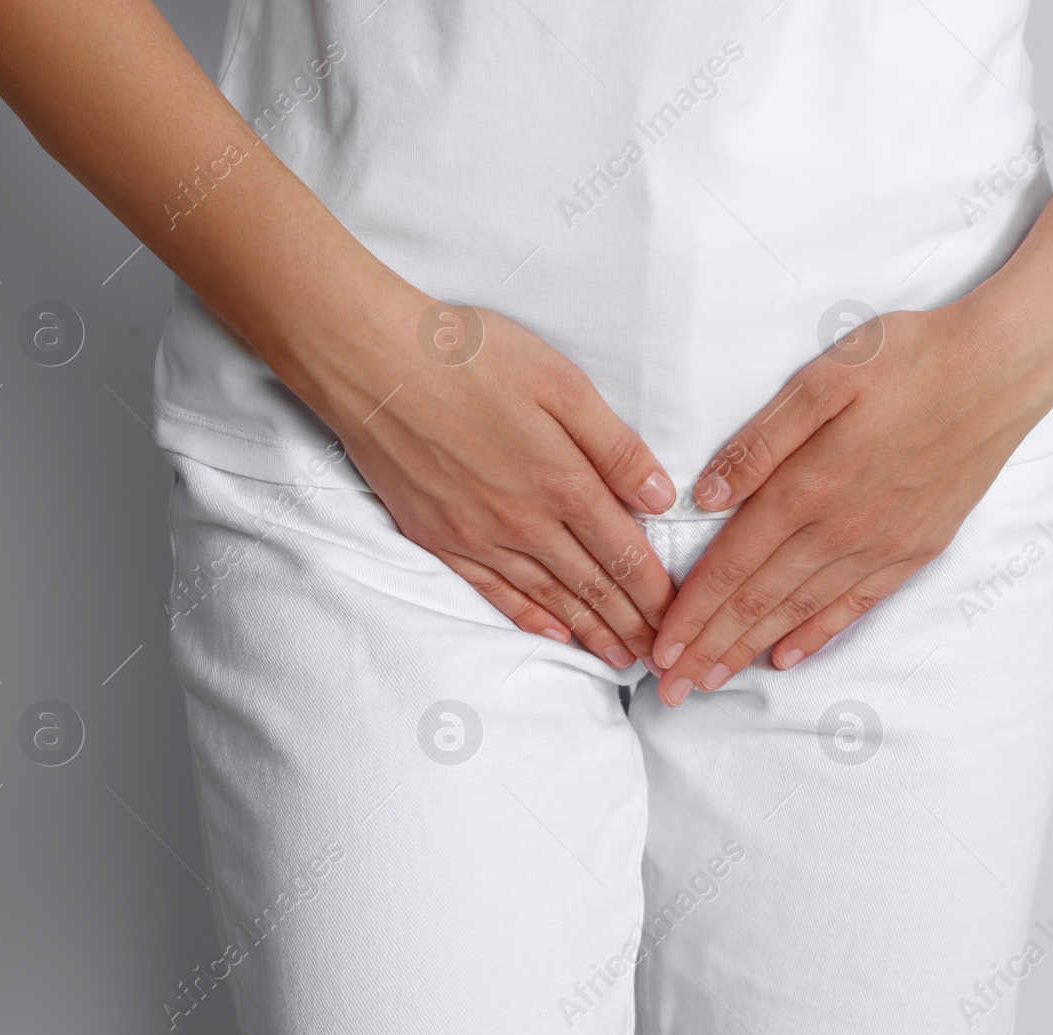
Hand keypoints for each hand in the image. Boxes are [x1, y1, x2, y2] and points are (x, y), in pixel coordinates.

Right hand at [304, 284, 677, 668]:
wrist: (371, 361)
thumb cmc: (468, 356)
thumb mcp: (560, 383)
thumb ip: (613, 446)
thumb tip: (659, 498)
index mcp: (562, 481)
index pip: (624, 553)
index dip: (656, 593)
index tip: (680, 618)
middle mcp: (524, 522)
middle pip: (592, 586)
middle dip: (632, 625)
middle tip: (660, 658)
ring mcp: (478, 535)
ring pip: (548, 597)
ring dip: (588, 631)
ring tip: (618, 659)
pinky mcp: (439, 536)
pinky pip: (494, 592)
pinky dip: (529, 617)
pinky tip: (551, 632)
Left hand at [647, 297, 1052, 704]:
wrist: (1002, 370)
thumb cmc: (908, 358)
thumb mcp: (823, 379)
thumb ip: (762, 442)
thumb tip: (707, 497)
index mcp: (810, 486)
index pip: (734, 565)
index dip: (693, 612)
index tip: (659, 649)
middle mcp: (842, 529)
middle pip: (760, 602)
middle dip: (710, 648)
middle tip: (673, 688)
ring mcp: (882, 545)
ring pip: (802, 612)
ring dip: (751, 650)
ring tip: (712, 682)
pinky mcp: (916, 548)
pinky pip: (856, 606)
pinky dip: (816, 635)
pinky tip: (786, 658)